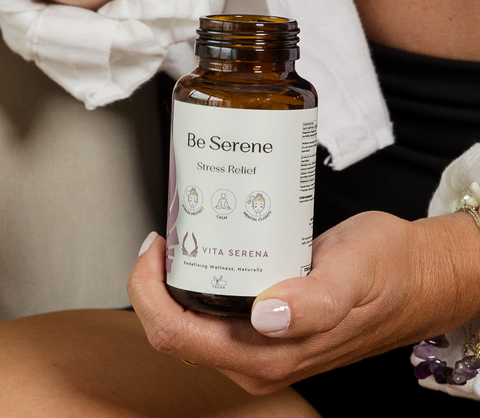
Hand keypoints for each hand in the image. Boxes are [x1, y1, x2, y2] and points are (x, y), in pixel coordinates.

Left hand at [127, 211, 479, 394]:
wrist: (409, 276)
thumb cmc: (385, 272)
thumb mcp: (352, 277)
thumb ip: (315, 302)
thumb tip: (268, 316)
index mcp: (269, 356)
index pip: (178, 336)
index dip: (150, 293)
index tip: (155, 247)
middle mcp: (259, 360)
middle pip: (176, 332)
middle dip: (155, 286)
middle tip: (166, 238)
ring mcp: (261, 346)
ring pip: (192, 323)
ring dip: (174, 285)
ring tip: (182, 241)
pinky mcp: (267, 328)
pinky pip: (215, 314)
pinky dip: (200, 284)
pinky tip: (210, 254)